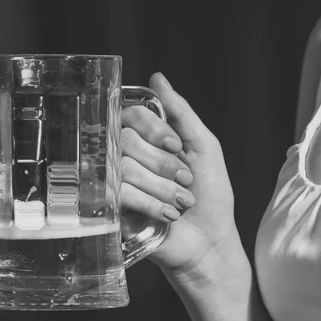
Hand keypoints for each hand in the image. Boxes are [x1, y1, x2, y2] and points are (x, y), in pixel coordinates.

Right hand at [121, 72, 240, 274]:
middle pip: (126, 139)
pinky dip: (151, 203)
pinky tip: (168, 215)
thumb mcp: (204, 147)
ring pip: (124, 167)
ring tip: (181, 202)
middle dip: (163, 163)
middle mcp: (127, 156)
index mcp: (148, 140)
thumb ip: (181, 113)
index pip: (132, 114)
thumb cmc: (211, 194)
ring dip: (163, 187)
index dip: (154, 129)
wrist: (208, 242)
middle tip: (185, 179)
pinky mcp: (110, 209)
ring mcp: (116, 182)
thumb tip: (157, 78)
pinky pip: (119, 193)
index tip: (177, 146)